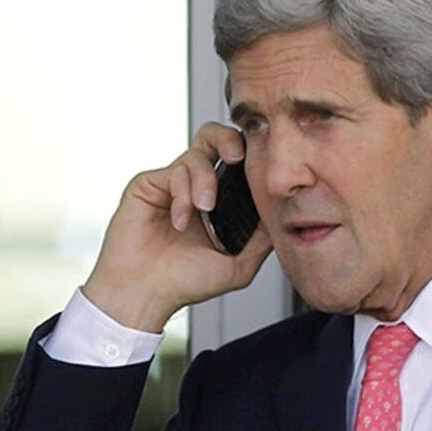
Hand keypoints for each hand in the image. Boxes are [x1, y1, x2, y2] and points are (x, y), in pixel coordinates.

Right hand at [83, 123, 271, 331]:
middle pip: (214, 137)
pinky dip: (182, 195)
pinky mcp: (149, 184)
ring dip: (204, 181)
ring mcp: (171, 184)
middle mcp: (195, 187)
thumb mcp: (239, 264)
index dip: (249, 155)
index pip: (236, 162)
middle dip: (228, 139)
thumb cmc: (185, 282)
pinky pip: (173, 172)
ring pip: (196, 155)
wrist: (146, 292)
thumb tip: (285, 212)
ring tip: (204, 209)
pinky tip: (179, 221)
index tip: (260, 163)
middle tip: (236, 157)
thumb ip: (262, 238)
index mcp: (218, 200)